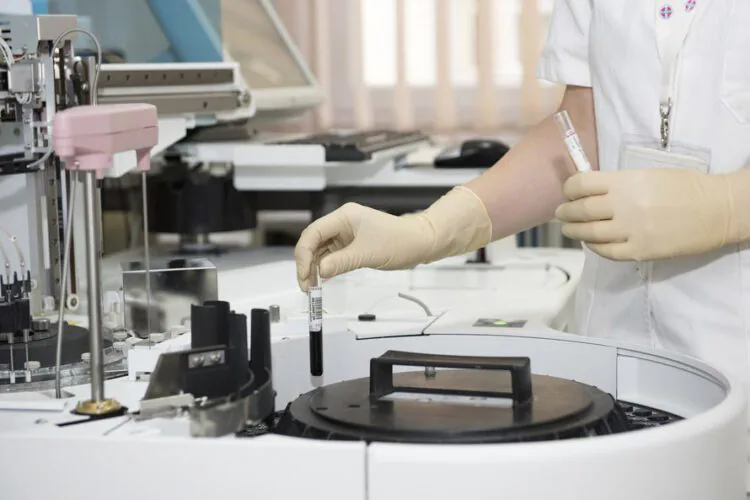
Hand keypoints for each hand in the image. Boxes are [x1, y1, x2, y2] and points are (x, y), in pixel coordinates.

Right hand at [294, 203, 433, 290]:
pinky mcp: (351, 245)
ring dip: (314, 268)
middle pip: (314, 242)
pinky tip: (322, 281)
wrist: (420, 242)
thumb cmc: (398, 241)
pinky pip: (332, 256)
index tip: (304, 275)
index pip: (313, 233)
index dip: (304, 254)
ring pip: (321, 251)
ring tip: (312, 287)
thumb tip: (319, 272)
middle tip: (306, 286)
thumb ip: (341, 262)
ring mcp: (346, 234)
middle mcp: (342, 223)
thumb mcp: (368, 253)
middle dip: (307, 263)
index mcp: (344, 216)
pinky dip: (326, 268)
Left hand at [555, 169, 733, 260]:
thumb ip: (619, 184)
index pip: (582, 184)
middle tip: (561, 213)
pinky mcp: (639, 251)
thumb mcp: (648, 175)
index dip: (569, 189)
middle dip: (566, 212)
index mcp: (625, 182)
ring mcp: (630, 231)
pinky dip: (594, 246)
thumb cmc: (686, 187)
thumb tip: (591, 191)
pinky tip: (591, 242)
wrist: (718, 210)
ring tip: (569, 229)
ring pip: (588, 233)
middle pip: (580, 210)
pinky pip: (606, 251)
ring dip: (574, 231)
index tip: (568, 192)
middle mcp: (623, 206)